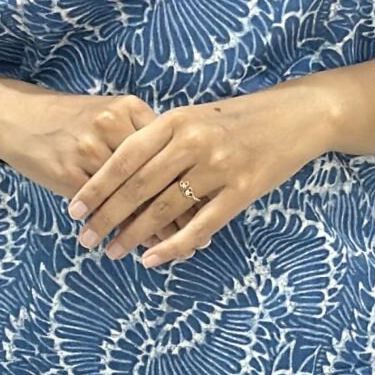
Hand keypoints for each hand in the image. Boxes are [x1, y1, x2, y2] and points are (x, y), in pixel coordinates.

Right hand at [0, 77, 203, 248]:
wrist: (14, 116)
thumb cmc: (67, 121)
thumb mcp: (108, 115)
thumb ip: (140, 139)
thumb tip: (180, 178)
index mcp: (129, 108)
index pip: (168, 154)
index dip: (189, 186)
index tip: (209, 212)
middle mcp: (112, 125)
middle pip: (154, 177)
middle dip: (178, 214)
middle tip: (197, 242)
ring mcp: (89, 149)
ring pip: (129, 198)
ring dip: (150, 230)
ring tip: (169, 253)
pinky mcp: (68, 172)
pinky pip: (102, 208)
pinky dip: (119, 230)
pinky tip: (131, 246)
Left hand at [65, 87, 320, 265]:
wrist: (299, 115)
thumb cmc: (241, 118)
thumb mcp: (196, 117)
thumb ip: (162, 140)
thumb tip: (119, 170)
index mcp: (177, 120)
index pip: (125, 158)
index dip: (97, 186)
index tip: (75, 209)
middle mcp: (194, 142)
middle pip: (139, 187)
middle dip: (107, 217)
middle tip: (85, 239)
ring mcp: (219, 167)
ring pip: (165, 208)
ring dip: (134, 235)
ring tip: (113, 252)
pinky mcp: (243, 190)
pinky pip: (200, 224)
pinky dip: (173, 245)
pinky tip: (153, 259)